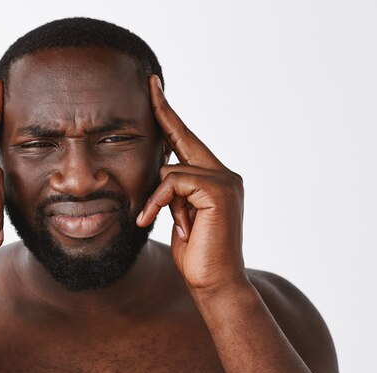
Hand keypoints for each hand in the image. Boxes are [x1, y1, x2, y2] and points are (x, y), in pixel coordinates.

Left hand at [137, 75, 245, 292]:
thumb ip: (174, 191)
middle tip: (150, 84)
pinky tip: (153, 220)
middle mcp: (225, 174)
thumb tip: (161, 171)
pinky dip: (159, 201)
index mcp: (215, 179)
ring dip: (158, 198)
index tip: (156, 91)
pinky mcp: (219, 190)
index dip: (170, 117)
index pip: (187, 142)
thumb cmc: (193, 255)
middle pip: (185, 137)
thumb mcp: (177, 216)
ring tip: (160, 222)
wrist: (213, 284)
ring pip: (173, 168)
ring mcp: (225, 180)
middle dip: (164, 112)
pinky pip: (173, 181)